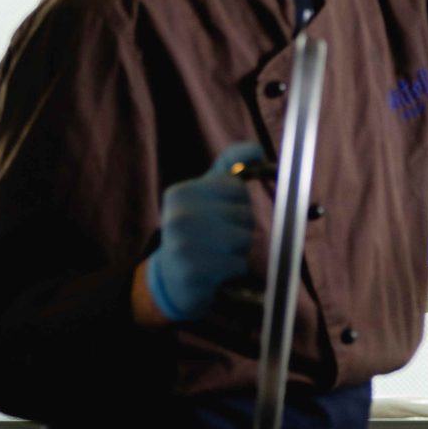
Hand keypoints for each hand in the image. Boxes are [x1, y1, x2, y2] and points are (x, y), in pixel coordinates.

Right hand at [147, 142, 267, 322]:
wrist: (170, 278)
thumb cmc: (196, 231)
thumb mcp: (206, 194)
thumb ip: (231, 167)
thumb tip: (257, 150)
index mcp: (181, 193)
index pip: (238, 189)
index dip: (238, 204)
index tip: (218, 215)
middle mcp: (179, 216)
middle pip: (245, 215)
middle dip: (240, 228)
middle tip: (216, 238)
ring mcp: (183, 245)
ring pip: (245, 240)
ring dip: (239, 250)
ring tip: (216, 253)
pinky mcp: (193, 273)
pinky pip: (239, 265)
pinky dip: (234, 269)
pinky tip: (215, 270)